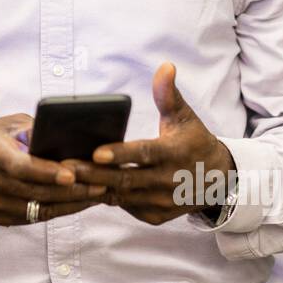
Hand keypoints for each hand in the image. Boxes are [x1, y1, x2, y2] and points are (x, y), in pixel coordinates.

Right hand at [0, 113, 107, 225]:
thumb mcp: (8, 124)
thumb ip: (35, 130)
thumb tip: (66, 137)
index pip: (21, 167)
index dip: (46, 172)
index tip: (71, 174)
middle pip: (35, 192)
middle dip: (71, 190)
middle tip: (99, 184)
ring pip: (38, 209)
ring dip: (70, 204)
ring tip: (96, 194)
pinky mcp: (0, 217)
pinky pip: (34, 218)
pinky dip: (58, 211)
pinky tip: (77, 203)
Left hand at [64, 63, 234, 224]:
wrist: (218, 180)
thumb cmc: (194, 142)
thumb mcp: (184, 117)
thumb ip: (168, 94)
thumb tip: (165, 66)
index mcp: (175, 153)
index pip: (144, 154)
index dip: (120, 154)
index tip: (96, 152)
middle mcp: (169, 181)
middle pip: (126, 179)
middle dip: (94, 174)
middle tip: (65, 166)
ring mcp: (162, 202)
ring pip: (122, 197)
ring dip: (94, 188)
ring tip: (66, 178)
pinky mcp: (155, 216)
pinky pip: (125, 207)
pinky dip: (105, 199)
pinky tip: (82, 189)